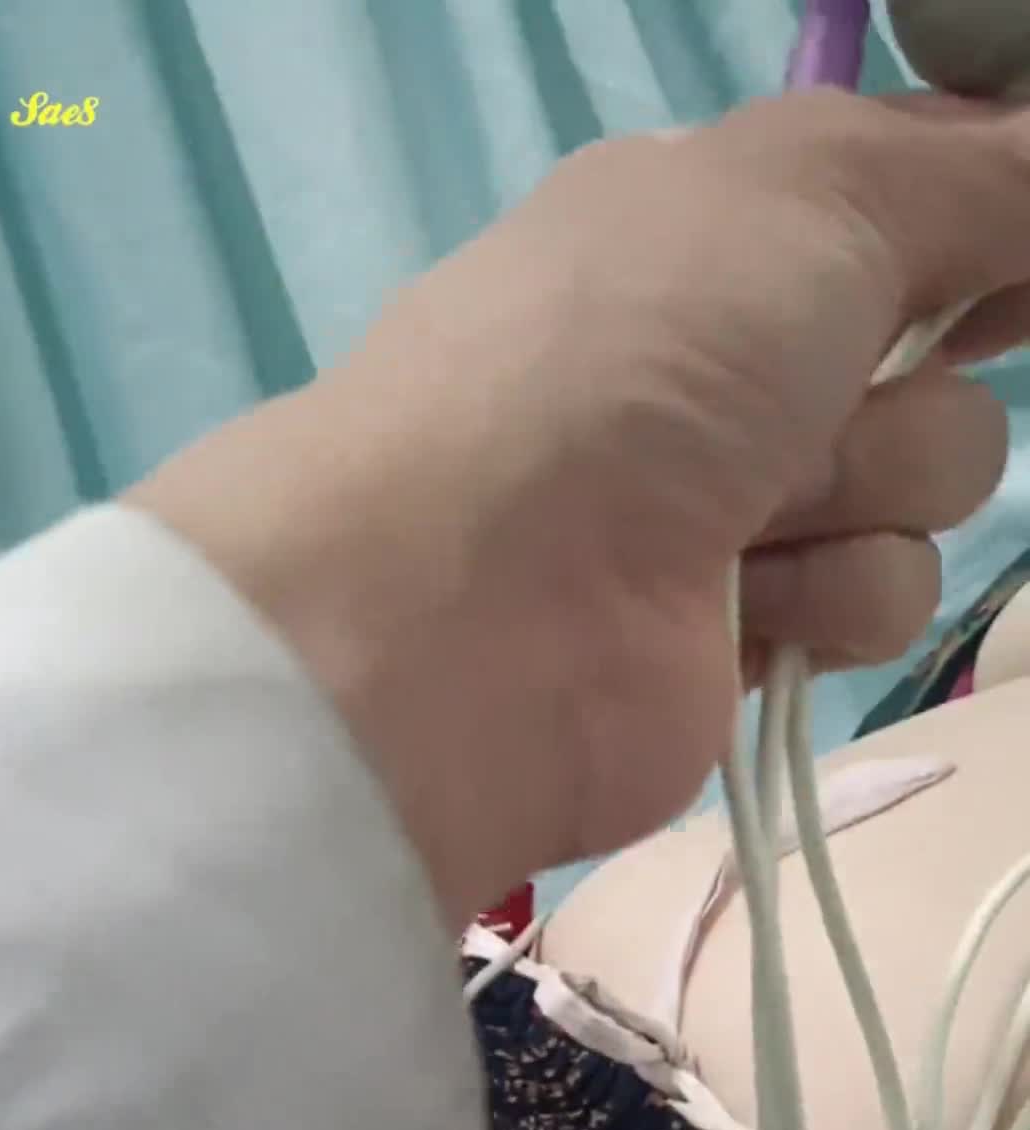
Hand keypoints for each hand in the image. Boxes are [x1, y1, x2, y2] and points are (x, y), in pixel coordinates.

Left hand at [129, 91, 1029, 926]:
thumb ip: (971, 170)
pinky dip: (828, 597)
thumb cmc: (636, 359)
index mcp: (726, 222)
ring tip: (749, 516)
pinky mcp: (751, 631)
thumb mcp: (815, 195)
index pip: (911, 201)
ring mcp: (741, 502)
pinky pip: (884, 599)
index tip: (1008, 254)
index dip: (982, 228)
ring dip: (865, 493)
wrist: (479, 601)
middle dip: (908, 377)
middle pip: (947, 353)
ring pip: (932, 484)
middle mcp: (733, 357)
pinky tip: (743, 603)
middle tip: (814, 395)